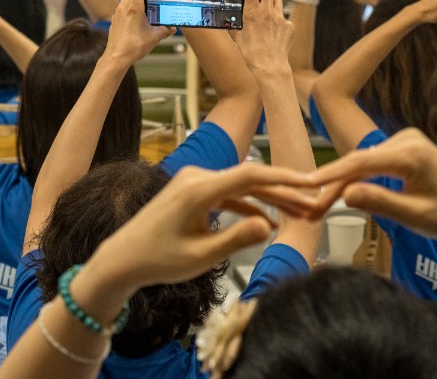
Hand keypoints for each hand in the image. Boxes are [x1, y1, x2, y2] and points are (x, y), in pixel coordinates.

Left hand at [84, 162, 319, 291]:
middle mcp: (198, 177)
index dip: (284, 178)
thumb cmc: (158, 261)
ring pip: (242, 186)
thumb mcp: (201, 257)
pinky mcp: (193, 190)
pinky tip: (269, 220)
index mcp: (199, 189)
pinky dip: (248, 205)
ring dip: (269, 199)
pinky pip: (228, 193)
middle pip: (251, 180)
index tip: (311, 181)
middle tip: (314, 207)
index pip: (251, 175)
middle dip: (284, 193)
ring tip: (299, 214)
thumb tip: (270, 225)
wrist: (122, 259)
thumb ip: (237, 238)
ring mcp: (194, 181)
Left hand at [105, 0, 172, 62]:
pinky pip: (124, 6)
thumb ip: (164, 30)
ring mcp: (118, 12)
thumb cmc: (133, 47)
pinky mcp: (116, 19)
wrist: (115, 58)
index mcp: (134, 6)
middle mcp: (124, 6)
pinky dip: (132, 4)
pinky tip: (139, 15)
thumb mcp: (154, 37)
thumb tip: (172, 28)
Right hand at [231, 0, 292, 73]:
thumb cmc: (251, 54)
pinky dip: (278, 21)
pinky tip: (274, 32)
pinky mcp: (289, 26)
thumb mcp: (237, 38)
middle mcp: (267, 12)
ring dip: (271, 3)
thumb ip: (234, 26)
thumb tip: (228, 22)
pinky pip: (284, 17)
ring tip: (266, 15)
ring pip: (277, 0)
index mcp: (252, 13)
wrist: (270, 67)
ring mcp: (280, 18)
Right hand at [307, 129, 436, 240]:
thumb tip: (345, 194)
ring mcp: (406, 140)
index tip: (305, 186)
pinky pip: (373, 162)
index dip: (331, 175)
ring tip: (318, 206)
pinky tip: (340, 194)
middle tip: (309, 210)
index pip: (361, 162)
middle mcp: (408, 139)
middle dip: (332, 185)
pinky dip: (357, 178)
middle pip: (358, 162)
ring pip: (363, 162)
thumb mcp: (415, 216)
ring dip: (342, 183)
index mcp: (413, 154)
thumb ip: (380, 203)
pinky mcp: (404, 147)